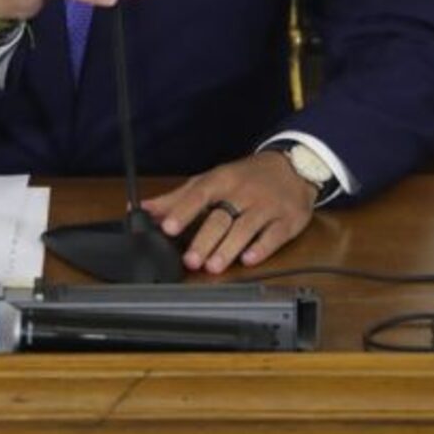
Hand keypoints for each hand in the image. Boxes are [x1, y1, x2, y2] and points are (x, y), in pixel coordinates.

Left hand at [142, 151, 315, 273]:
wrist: (292, 168)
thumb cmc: (245, 177)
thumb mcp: (211, 181)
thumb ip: (177, 198)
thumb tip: (142, 209)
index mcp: (222, 180)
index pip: (199, 194)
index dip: (183, 211)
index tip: (168, 227)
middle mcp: (243, 192)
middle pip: (222, 217)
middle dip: (205, 239)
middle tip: (190, 260)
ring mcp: (266, 206)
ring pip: (246, 228)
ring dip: (229, 247)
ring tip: (213, 266)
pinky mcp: (287, 220)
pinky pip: (275, 236)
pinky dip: (262, 248)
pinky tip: (249, 259)